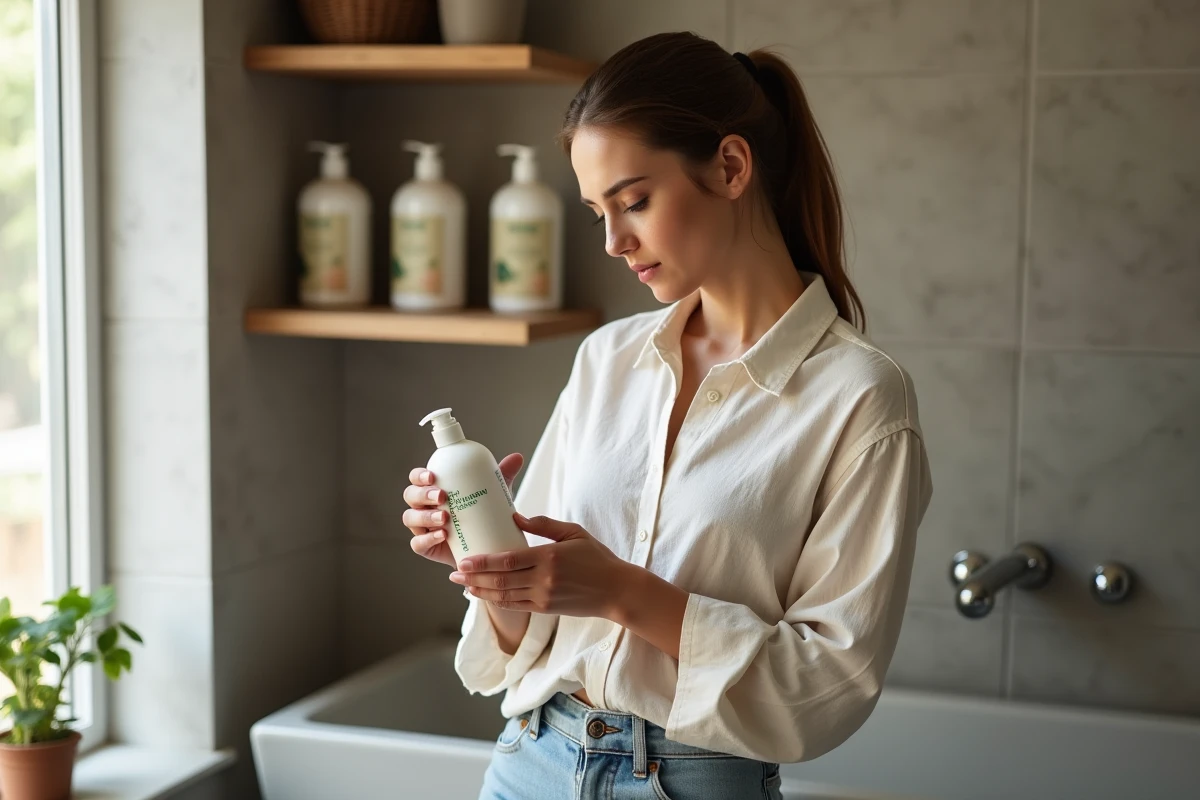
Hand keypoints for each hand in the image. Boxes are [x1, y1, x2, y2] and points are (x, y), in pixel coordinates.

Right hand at [403, 453, 524, 569]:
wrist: (486, 547)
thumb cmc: (482, 515)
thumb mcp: (492, 494)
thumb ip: (501, 476)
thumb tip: (516, 458)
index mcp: (433, 489)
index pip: (418, 478)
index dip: (420, 475)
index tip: (433, 476)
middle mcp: (423, 506)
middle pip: (411, 495)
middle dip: (423, 494)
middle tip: (442, 496)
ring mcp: (422, 527)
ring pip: (411, 518)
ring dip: (425, 516)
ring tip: (445, 518)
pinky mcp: (426, 547)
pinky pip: (418, 543)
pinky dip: (427, 539)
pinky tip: (442, 535)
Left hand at [448, 513, 628, 618]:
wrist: (616, 591)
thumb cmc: (597, 558)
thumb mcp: (574, 533)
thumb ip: (545, 525)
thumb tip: (516, 518)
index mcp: (549, 557)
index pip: (508, 561)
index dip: (483, 562)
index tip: (465, 560)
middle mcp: (543, 580)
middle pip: (500, 580)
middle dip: (474, 577)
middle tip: (455, 573)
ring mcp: (543, 597)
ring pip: (504, 596)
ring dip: (480, 591)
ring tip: (463, 585)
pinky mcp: (545, 609)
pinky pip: (515, 606)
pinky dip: (496, 601)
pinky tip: (484, 595)